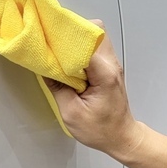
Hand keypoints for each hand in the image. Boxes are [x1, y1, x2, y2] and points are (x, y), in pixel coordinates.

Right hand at [44, 22, 143, 161]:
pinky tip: (68, 61)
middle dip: (72, 33)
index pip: (85, 44)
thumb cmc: (101, 130)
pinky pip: (95, 47)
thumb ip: (57, 87)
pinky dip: (80, 49)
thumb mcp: (71, 113)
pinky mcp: (108, 67)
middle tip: (53, 42)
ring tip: (59, 52)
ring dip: (76, 40)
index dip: (65, 39)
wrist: (121, 137)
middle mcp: (111, 64)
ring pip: (95, 36)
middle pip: (94, 30)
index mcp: (104, 74)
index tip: (48, 39)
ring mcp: (111, 64)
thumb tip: (44, 67)